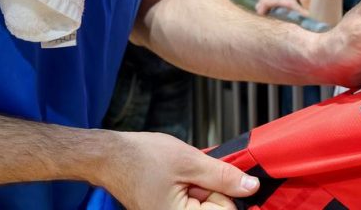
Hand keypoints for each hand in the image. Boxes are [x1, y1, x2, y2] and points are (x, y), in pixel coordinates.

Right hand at [96, 130, 258, 208]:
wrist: (110, 156)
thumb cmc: (141, 157)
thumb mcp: (190, 161)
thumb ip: (223, 176)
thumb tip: (250, 186)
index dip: (224, 189)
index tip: (210, 174)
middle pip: (215, 208)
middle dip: (209, 187)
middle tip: (189, 172)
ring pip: (203, 203)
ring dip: (199, 186)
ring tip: (179, 174)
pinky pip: (189, 203)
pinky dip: (189, 188)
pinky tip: (174, 178)